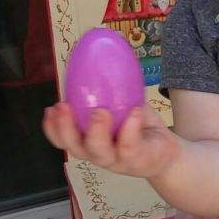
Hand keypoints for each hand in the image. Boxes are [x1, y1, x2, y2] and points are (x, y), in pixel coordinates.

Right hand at [43, 101, 180, 178]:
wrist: (168, 152)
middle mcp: (99, 154)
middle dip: (66, 129)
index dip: (52, 127)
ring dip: (96, 131)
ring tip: (99, 111)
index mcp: (89, 141)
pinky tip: (133, 111)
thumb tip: (99, 58)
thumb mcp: (121, 107)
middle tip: (64, 107)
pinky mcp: (138, 160)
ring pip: (99, 152)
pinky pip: (130, 146)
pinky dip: (130, 128)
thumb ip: (108, 93)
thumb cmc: (139, 127)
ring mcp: (118, 160)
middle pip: (75, 147)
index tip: (50, 109)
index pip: (63, 139)